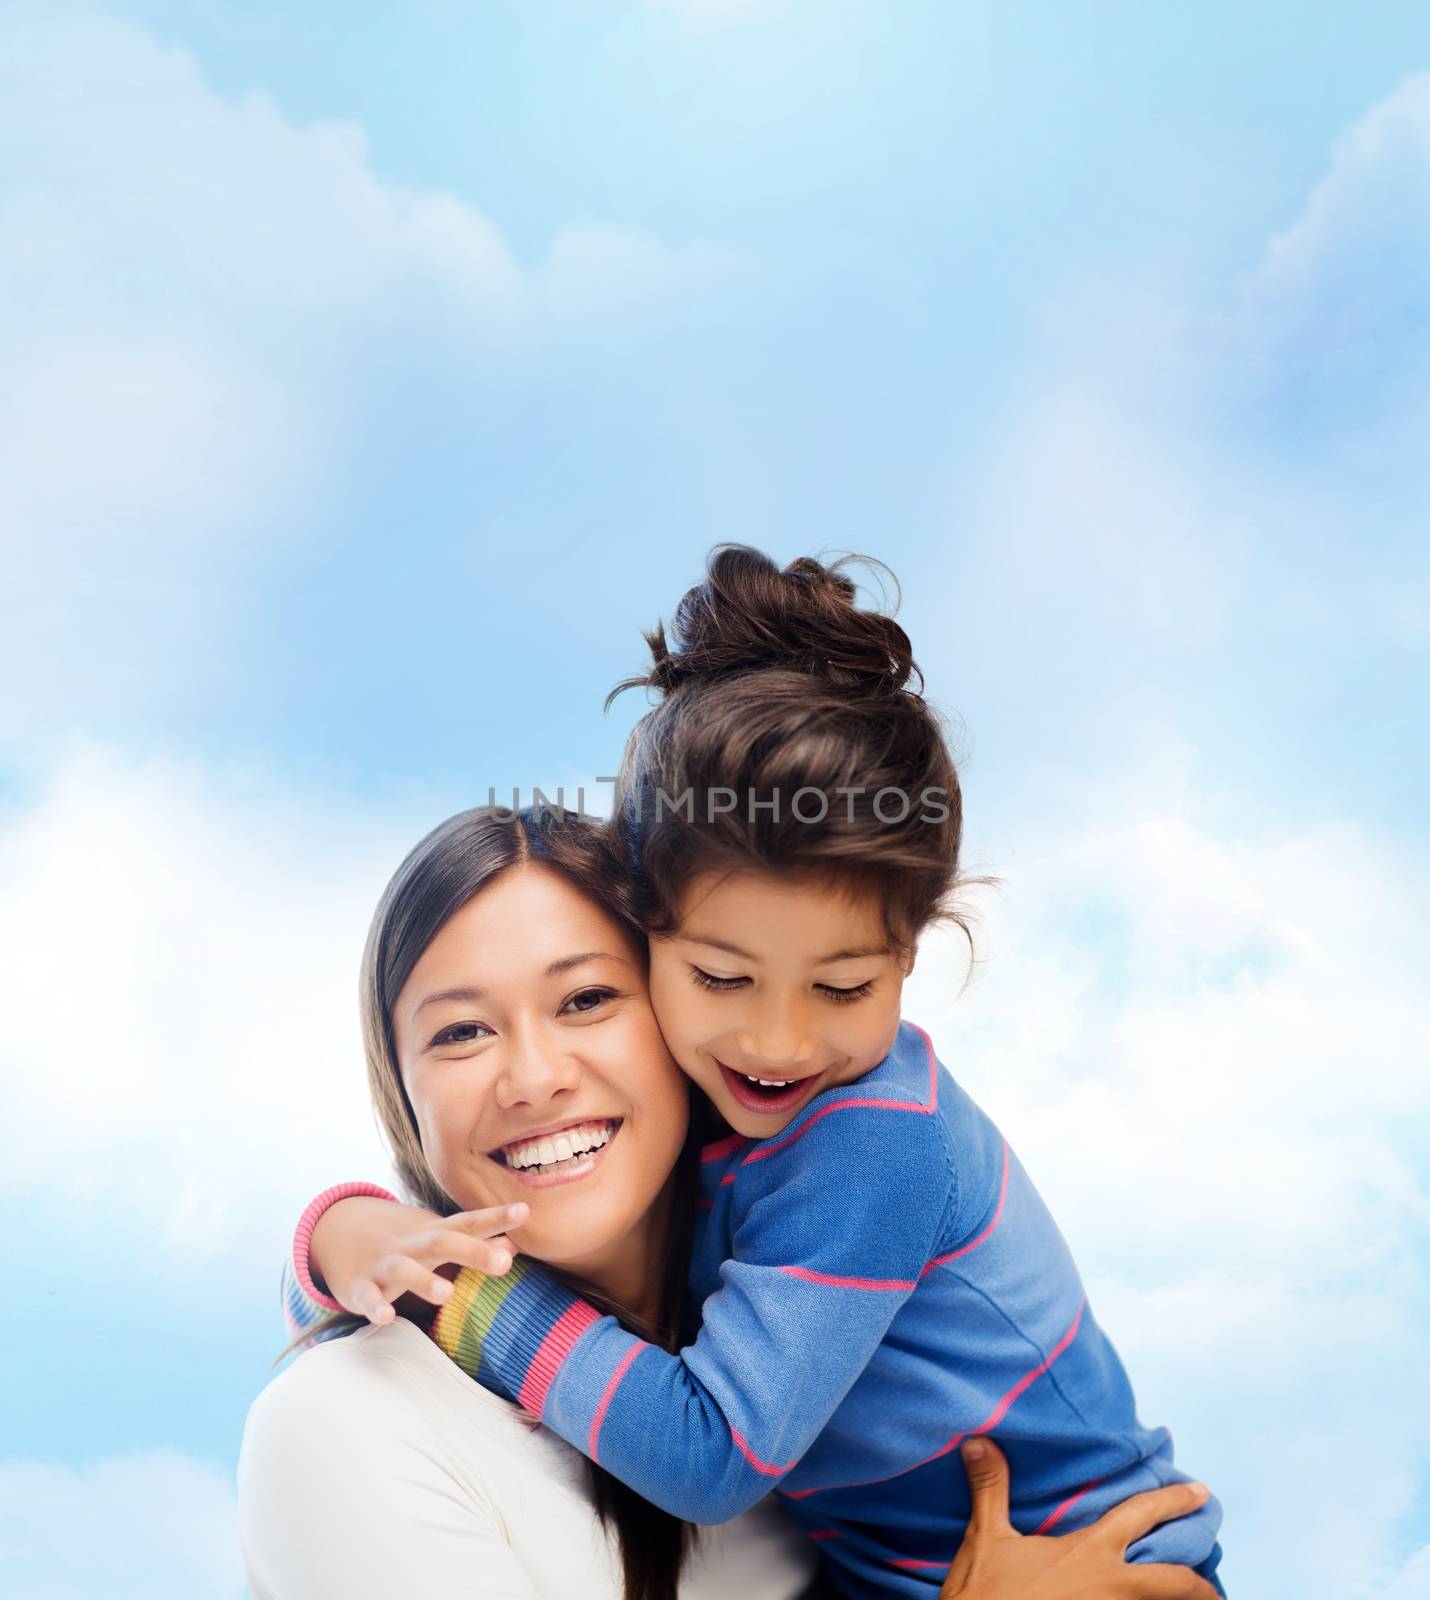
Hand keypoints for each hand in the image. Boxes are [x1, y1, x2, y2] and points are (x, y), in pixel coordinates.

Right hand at [309, 1196, 528, 1325]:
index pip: (469, 1223)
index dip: (496, 1217)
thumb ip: (475, 1241)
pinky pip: (366, 1297)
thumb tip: (515, 1245)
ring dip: (423, 1280)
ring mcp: (384, 1264)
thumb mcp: (439, 1238)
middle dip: (474, 1252)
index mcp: (435, 1234)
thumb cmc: (405, 1243)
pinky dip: (375, 1306)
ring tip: (447, 1293)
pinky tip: (387, 1316)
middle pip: (443, 1243)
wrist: (339, 1235)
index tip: (525, 1211)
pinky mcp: (359, 1286)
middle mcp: (412, 1245)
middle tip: (504, 1262)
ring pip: (403, 1269)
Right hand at [940, 1438, 1218, 1599]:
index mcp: (1089, 1553)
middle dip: (1200, 1584)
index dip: (1173, 1501)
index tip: (1200, 1492)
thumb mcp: (985, 1538)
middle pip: (1173, 1583)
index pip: (1140, 1515)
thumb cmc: (985, 1594)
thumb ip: (991, 1489)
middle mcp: (1110, 1587)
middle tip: (1214, 1585)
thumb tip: (979, 1440)